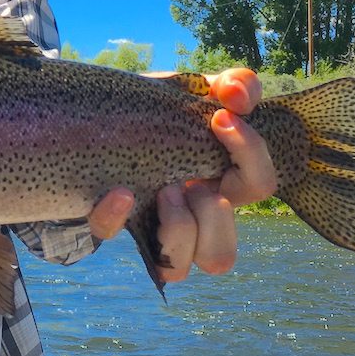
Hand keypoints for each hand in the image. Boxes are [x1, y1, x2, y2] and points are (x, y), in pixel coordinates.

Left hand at [88, 67, 276, 282]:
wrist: (94, 115)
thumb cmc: (155, 112)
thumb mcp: (193, 93)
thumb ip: (229, 86)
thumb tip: (241, 92)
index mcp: (217, 183)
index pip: (260, 186)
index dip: (251, 156)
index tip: (221, 118)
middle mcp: (188, 216)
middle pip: (221, 255)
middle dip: (210, 212)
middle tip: (187, 177)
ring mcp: (147, 226)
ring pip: (179, 269)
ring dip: (176, 229)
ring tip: (162, 190)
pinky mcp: (107, 220)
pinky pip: (108, 235)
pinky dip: (115, 216)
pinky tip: (120, 191)